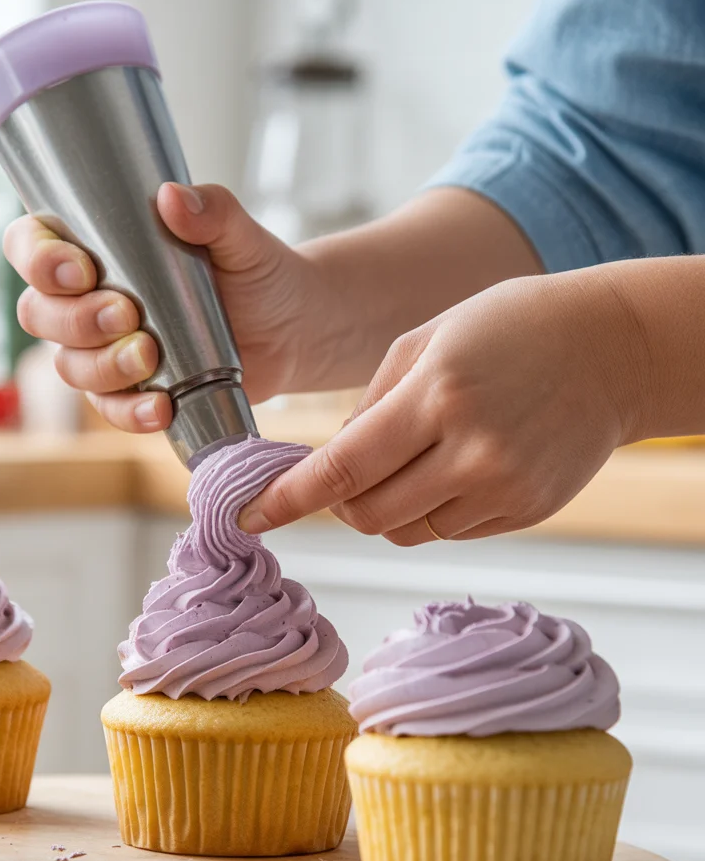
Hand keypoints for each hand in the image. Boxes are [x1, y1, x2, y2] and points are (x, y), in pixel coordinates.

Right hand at [2, 183, 340, 431]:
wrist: (292, 330)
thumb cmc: (256, 272)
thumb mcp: (240, 236)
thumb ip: (211, 212)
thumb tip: (172, 197)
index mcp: (95, 246)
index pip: (30, 246)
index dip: (38, 259)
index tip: (81, 267)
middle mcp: (87, 299)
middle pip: (40, 313)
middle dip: (74, 319)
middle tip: (126, 314)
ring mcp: (105, 350)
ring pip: (70, 366)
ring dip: (102, 366)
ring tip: (150, 357)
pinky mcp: (133, 392)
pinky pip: (110, 410)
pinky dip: (130, 413)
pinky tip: (160, 407)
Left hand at [239, 270, 643, 543]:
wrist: (611, 351)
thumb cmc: (509, 328)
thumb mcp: (426, 340)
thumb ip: (370, 404)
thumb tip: (331, 462)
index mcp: (436, 395)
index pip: (342, 468)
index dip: (288, 499)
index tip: (249, 517)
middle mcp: (470, 450)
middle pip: (368, 515)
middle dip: (338, 505)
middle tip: (338, 480)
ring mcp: (503, 488)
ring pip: (407, 531)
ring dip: (385, 509)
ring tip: (407, 462)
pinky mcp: (526, 511)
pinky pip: (450, 532)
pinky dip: (431, 511)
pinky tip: (452, 469)